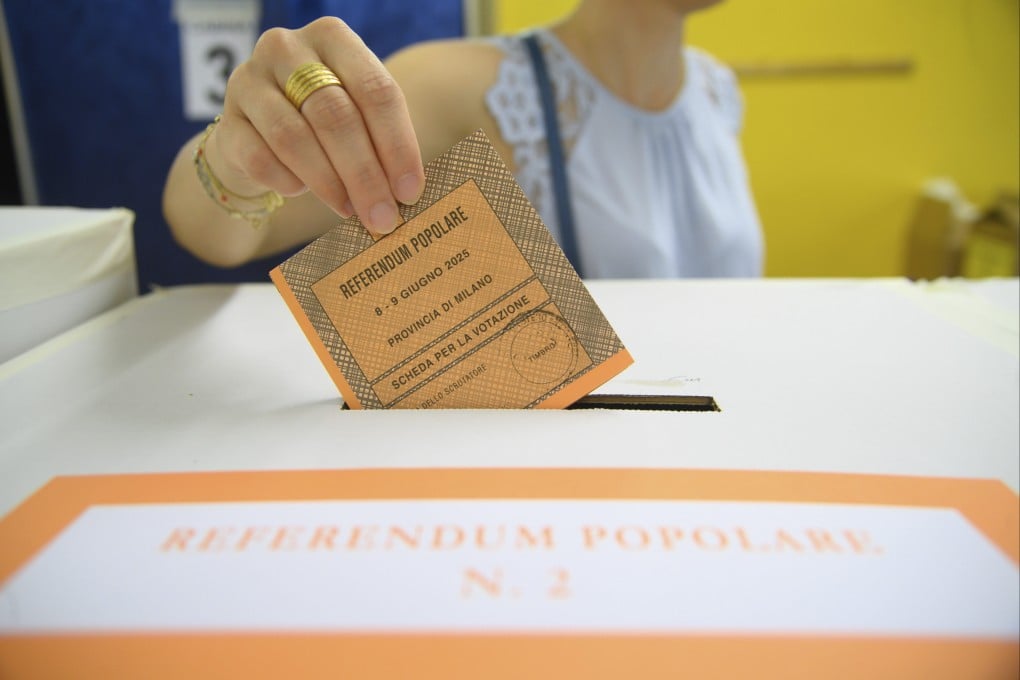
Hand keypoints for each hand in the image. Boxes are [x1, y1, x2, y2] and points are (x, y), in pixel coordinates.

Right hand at [209, 17, 423, 233]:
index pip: (375, 91)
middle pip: (335, 115)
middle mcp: (287, 48)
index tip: (410, 191)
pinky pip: (261, 159)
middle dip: (364, 174)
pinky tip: (301, 191)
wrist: (258, 136)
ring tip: (349, 210)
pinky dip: (287, 182)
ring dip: (328, 183)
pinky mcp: (226, 120)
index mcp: (332, 37)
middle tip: (383, 216)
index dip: (397, 145)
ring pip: (295, 138)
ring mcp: (249, 80)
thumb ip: (382, 142)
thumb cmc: (322, 127)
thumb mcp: (358, 117)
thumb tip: (408, 192)